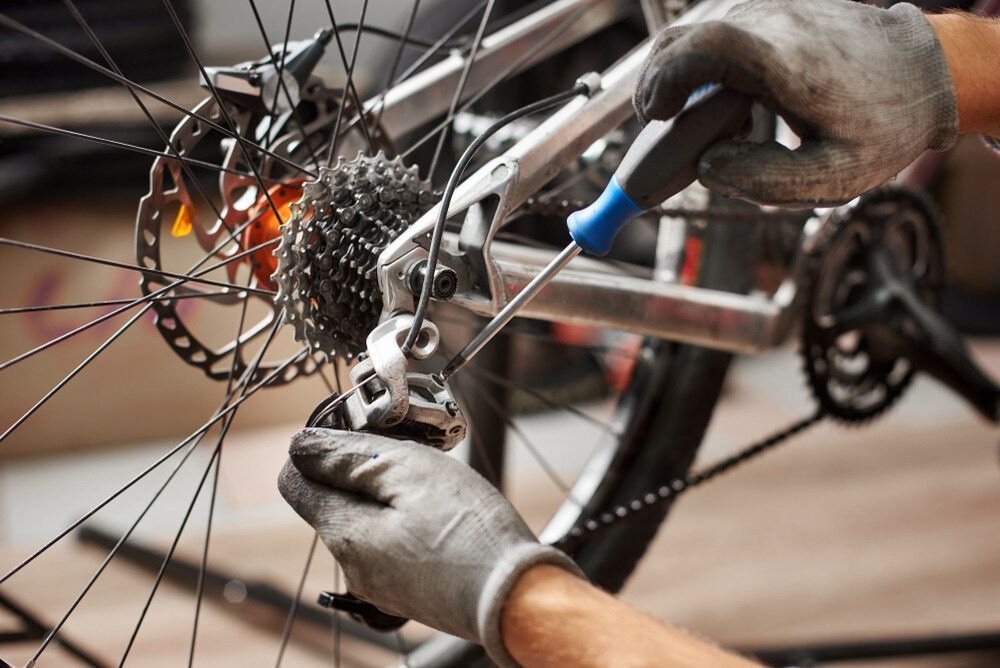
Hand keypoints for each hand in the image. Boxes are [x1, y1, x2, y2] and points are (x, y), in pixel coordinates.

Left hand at [278, 428, 581, 666]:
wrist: (519, 598)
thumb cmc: (470, 533)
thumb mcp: (409, 473)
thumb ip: (349, 458)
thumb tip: (301, 447)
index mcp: (345, 535)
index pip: (293, 483)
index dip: (316, 449)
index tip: (355, 432)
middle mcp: (352, 567)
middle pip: (333, 501)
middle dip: (360, 471)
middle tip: (409, 455)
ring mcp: (380, 586)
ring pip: (366, 522)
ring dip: (388, 496)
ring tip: (434, 487)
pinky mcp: (409, 593)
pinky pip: (393, 545)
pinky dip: (408, 522)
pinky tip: (443, 517)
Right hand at [634, 0, 957, 206]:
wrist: (928, 71)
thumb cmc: (884, 125)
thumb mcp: (832, 176)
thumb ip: (762, 181)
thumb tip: (707, 167)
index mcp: (783, 64)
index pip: (700, 50)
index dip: (663, 82)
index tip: (659, 119)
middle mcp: (772, 25)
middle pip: (683, 39)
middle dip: (657, 85)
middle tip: (662, 127)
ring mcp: (771, 12)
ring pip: (697, 36)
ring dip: (680, 78)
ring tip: (695, 122)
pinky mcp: (773, 13)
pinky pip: (719, 36)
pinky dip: (702, 68)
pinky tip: (723, 103)